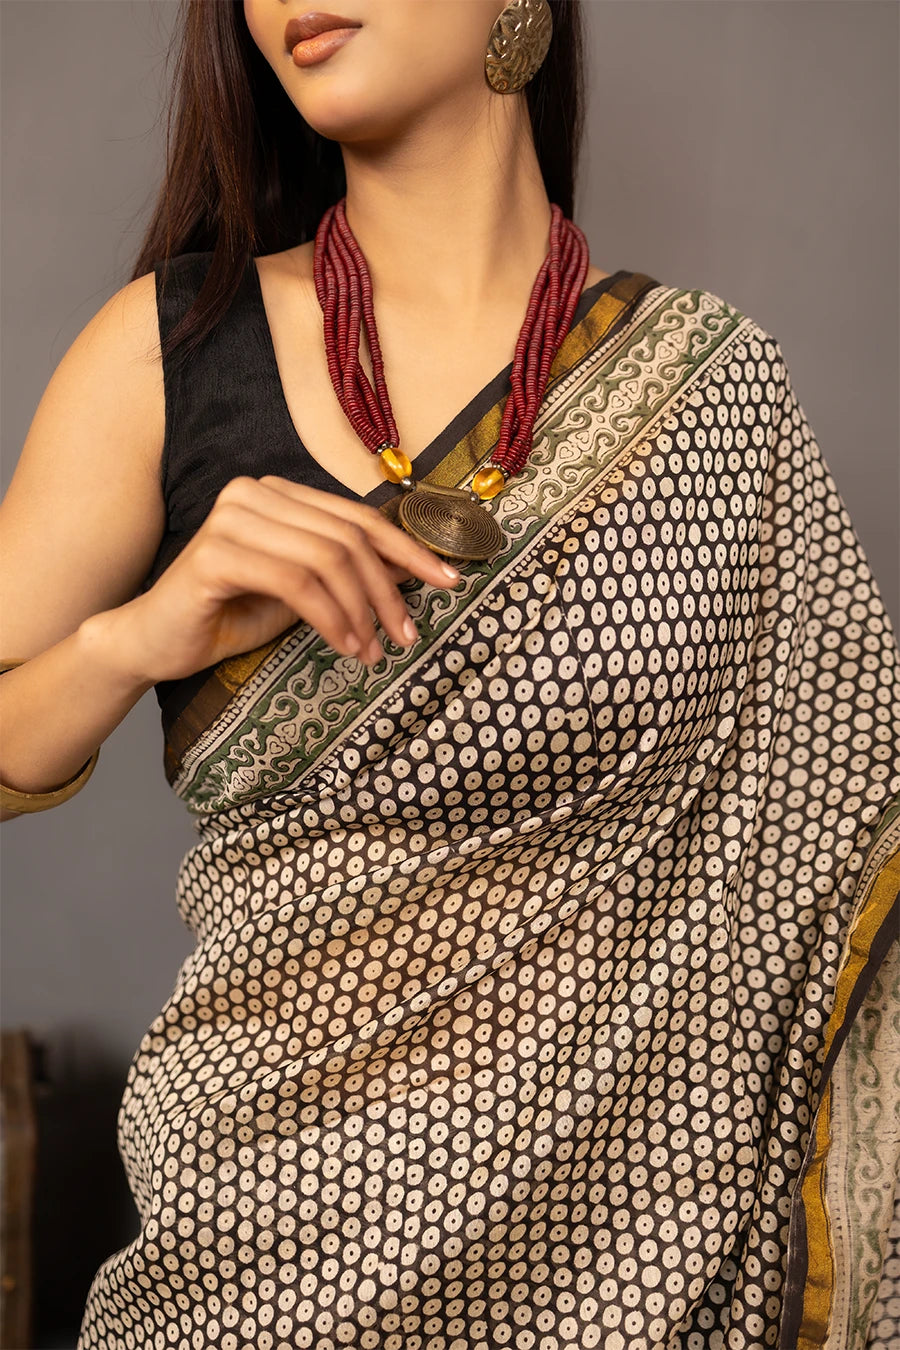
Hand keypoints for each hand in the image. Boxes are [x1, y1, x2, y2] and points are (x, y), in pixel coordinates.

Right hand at [107, 475, 459, 684]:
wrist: (155, 642)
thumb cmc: (229, 616)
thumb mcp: (303, 593)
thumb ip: (347, 575)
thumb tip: (414, 575)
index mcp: (279, 493)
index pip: (357, 517)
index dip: (409, 549)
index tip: (449, 581)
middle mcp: (254, 493)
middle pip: (349, 537)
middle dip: (388, 591)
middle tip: (406, 637)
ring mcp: (232, 518)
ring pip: (327, 559)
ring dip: (361, 611)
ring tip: (373, 651)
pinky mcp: (215, 554)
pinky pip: (296, 582)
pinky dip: (331, 618)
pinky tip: (345, 646)